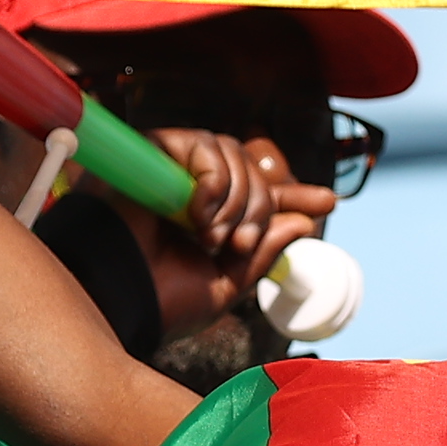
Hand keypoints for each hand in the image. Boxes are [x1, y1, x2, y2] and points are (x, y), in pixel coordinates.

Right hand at [155, 127, 329, 315]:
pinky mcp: (152, 152)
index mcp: (209, 220)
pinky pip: (203, 145)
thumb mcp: (225, 286)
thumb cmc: (160, 300)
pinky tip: (197, 215)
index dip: (293, 194)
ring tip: (212, 238)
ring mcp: (173, 168)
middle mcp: (192, 189)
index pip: (258, 195)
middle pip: (252, 171)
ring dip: (236, 200)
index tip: (328, 202)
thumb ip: (260, 255)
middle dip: (260, 207)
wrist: (118, 298)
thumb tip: (301, 224)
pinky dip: (212, 181)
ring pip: (232, 153)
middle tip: (239, 244)